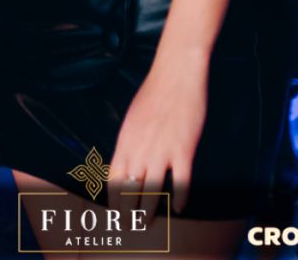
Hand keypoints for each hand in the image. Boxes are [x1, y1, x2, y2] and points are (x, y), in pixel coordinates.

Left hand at [108, 51, 208, 218]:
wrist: (176, 73)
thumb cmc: (154, 92)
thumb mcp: (133, 118)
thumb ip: (129, 142)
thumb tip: (127, 163)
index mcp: (126, 141)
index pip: (113, 179)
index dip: (113, 199)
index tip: (115, 212)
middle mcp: (140, 150)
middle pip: (131, 190)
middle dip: (129, 211)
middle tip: (130, 226)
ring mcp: (162, 151)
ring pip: (153, 191)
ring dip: (149, 210)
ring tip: (148, 222)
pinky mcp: (184, 149)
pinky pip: (181, 182)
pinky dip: (181, 198)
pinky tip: (180, 207)